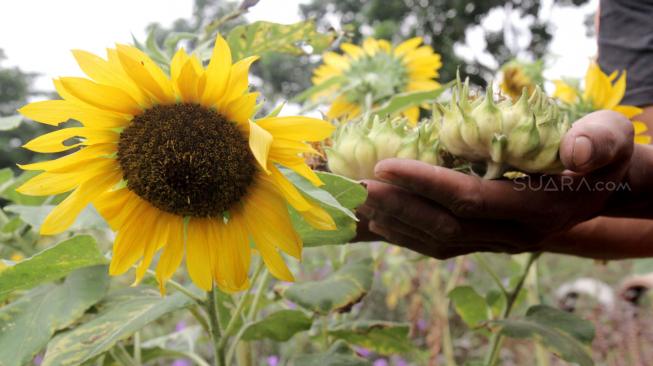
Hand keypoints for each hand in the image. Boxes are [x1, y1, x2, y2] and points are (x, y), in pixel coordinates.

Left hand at [357, 110, 645, 258]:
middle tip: (353, 186)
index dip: (425, 183)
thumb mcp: (612, 138)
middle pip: (444, 225)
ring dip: (393, 223)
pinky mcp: (486, 243)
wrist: (604, 192)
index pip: (471, 198)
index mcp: (538, 208)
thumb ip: (598, 141)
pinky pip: (440, 247)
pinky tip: (377, 223)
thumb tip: (575, 153)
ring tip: (355, 203)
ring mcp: (498, 244)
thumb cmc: (603, 155)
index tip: (384, 166)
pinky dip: (406, 236)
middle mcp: (515, 235)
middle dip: (396, 205)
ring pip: (437, 242)